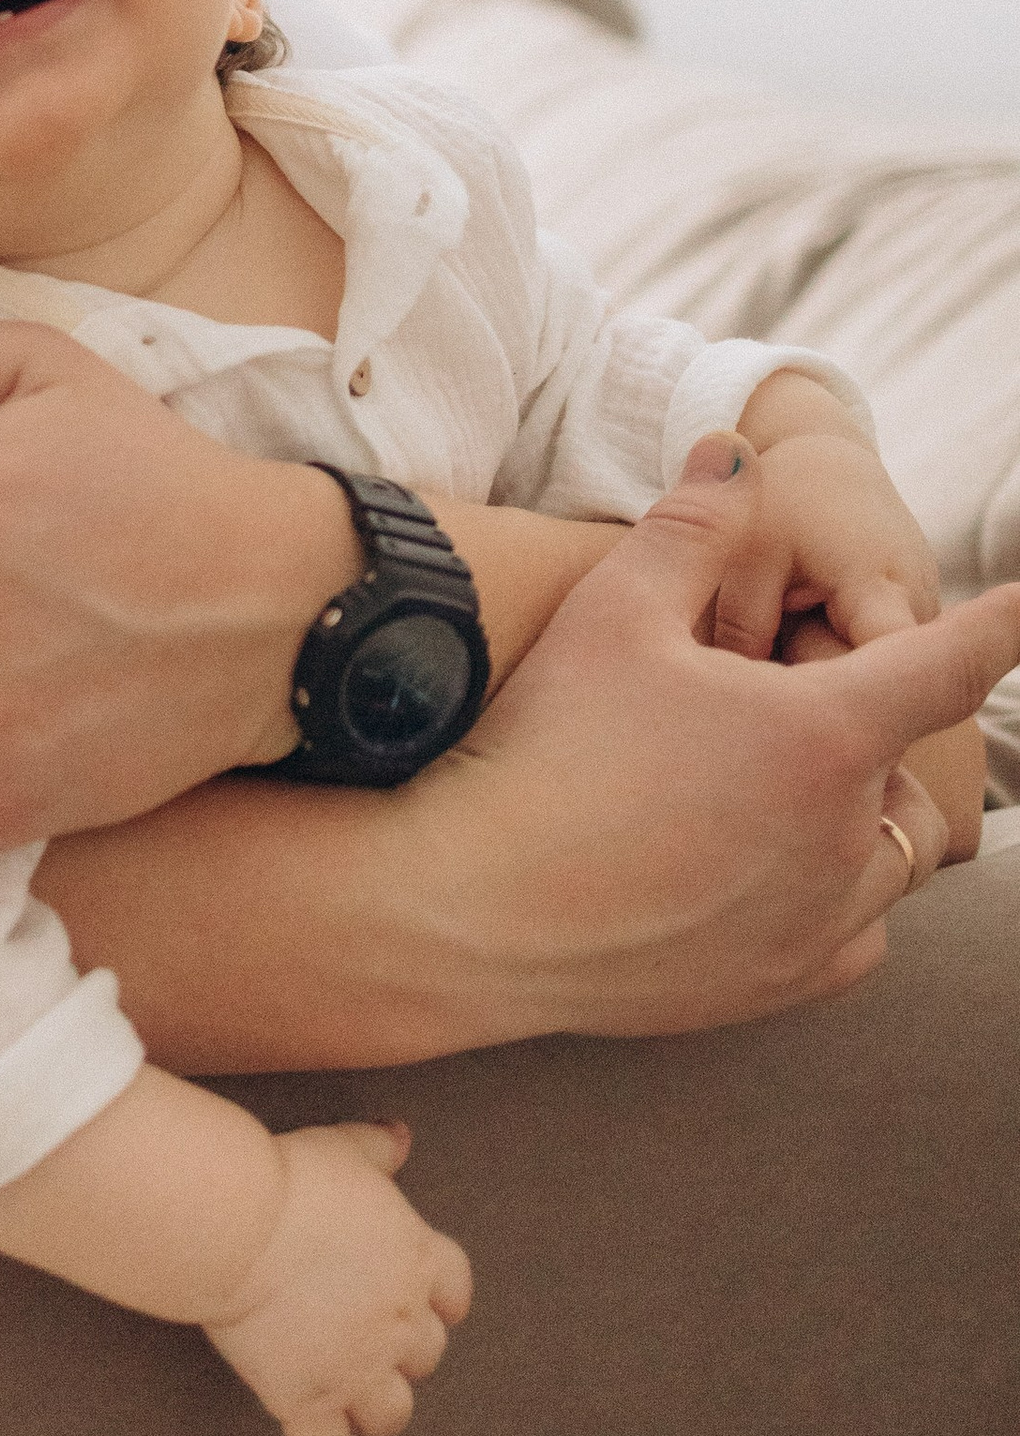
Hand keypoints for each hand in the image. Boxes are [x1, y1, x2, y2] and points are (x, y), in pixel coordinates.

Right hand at [201, 1123, 471, 1435]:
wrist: (239, 1226)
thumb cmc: (291, 1180)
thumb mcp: (343, 1149)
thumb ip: (376, 1149)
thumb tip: (401, 1136)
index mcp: (417, 1261)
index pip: (455, 1293)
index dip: (439, 1302)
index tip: (418, 1302)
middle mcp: (400, 1323)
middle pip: (425, 1358)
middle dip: (401, 1354)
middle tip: (363, 1341)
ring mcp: (358, 1368)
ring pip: (391, 1415)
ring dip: (374, 1409)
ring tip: (347, 1398)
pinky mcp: (309, 1400)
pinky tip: (305, 1433)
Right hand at [395, 440, 1019, 1041]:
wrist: (468, 912)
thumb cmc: (541, 752)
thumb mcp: (612, 613)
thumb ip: (689, 527)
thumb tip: (731, 453)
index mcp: (822, 735)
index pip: (948, 664)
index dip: (1000, 628)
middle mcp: (842, 837)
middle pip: (905, 770)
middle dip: (862, 735)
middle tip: (767, 714)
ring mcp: (818, 919)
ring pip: (890, 856)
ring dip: (856, 817)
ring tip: (769, 791)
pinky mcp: (780, 982)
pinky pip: (854, 933)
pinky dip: (833, 897)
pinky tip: (760, 872)